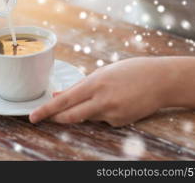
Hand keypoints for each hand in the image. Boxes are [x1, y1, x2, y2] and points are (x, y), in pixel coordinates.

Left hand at [29, 57, 172, 126]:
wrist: (162, 80)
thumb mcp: (103, 73)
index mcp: (94, 83)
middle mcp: (101, 100)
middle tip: (45, 117)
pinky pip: (103, 121)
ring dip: (88, 110)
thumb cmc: (131, 71)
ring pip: (87, 118)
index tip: (33, 116)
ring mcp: (112, 114)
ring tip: (108, 94)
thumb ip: (80, 86)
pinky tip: (120, 101)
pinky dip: (104, 113)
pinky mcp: (121, 123)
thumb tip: (59, 95)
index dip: (46, 110)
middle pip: (70, 116)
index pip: (64, 101)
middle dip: (55, 118)